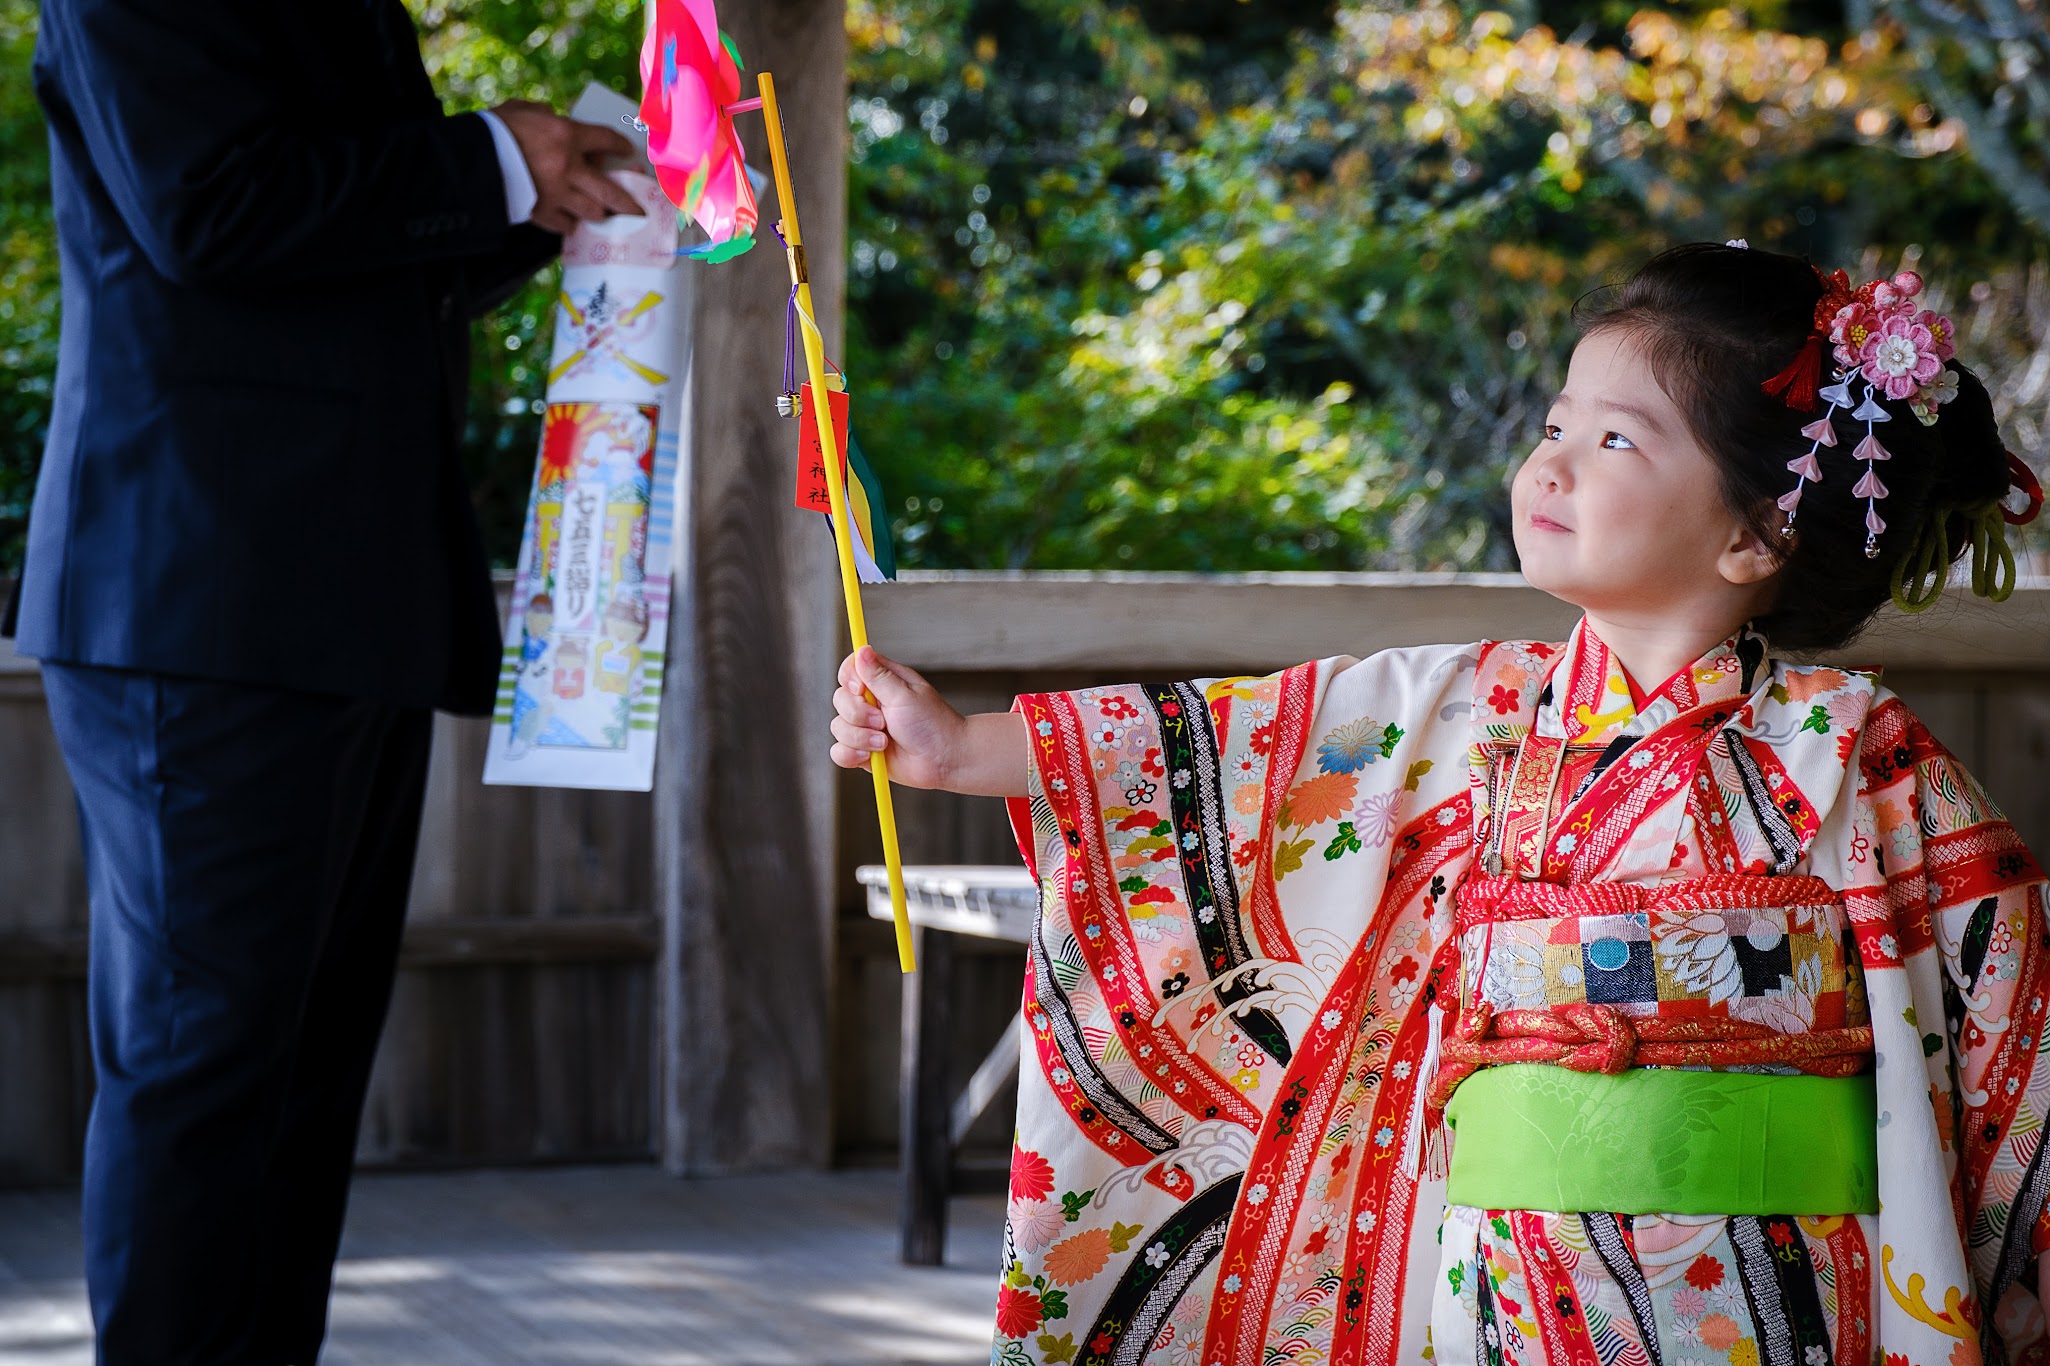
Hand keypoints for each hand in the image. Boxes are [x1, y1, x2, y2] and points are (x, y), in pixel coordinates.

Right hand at [489, 100, 643, 235]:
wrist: (469, 160)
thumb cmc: (493, 130)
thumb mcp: (520, 110)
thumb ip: (543, 114)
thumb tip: (553, 117)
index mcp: (565, 134)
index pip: (605, 140)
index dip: (620, 147)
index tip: (628, 152)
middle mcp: (568, 167)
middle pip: (611, 191)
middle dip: (628, 203)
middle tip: (639, 210)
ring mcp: (557, 194)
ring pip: (593, 212)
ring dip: (600, 214)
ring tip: (605, 217)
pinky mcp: (542, 213)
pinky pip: (567, 225)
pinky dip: (571, 225)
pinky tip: (572, 223)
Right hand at [830, 647, 1031, 796]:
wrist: (944, 760)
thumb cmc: (933, 724)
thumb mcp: (905, 695)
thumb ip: (879, 675)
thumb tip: (863, 650)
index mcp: (882, 682)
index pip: (850, 669)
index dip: (849, 678)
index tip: (860, 689)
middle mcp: (871, 703)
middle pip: (840, 699)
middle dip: (858, 714)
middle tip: (883, 721)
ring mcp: (866, 728)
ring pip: (838, 727)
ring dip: (859, 737)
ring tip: (884, 742)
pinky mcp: (863, 752)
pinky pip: (839, 752)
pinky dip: (851, 755)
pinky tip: (871, 756)